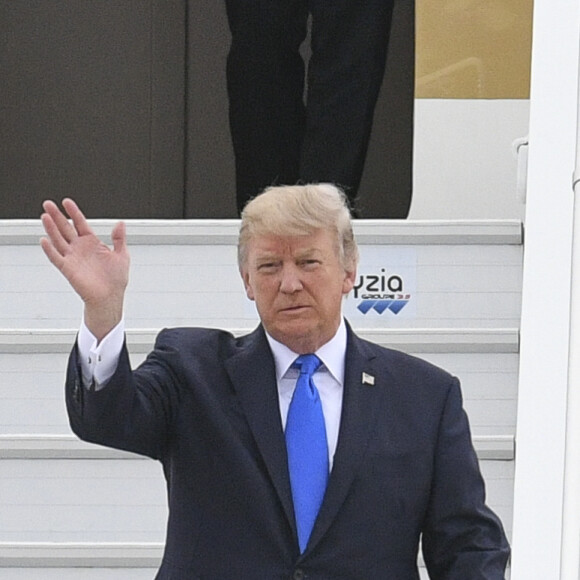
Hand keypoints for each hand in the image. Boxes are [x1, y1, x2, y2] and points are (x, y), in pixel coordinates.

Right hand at [40, 198, 129, 340]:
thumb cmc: (115, 279)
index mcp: (92, 243)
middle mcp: (80, 248)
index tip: (67, 202)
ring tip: (45, 217)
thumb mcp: (122, 255)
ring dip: (51, 229)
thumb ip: (119, 239)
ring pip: (58, 240)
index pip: (80, 224)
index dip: (74, 212)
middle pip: (66, 228)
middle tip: (48, 204)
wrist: (110, 297)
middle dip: (57, 216)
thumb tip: (120, 224)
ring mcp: (73, 258)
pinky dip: (50, 249)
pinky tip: (44, 239)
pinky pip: (56, 258)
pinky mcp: (68, 269)